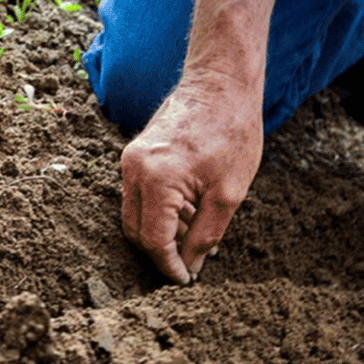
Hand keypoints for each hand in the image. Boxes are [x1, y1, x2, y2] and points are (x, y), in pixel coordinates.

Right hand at [120, 71, 262, 283]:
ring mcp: (130, 160)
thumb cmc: (232, 131)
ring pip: (135, 214)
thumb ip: (206, 235)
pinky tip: (189, 213)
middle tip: (190, 265)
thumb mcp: (229, 193)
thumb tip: (190, 265)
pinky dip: (159, 211)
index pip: (153, 240)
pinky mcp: (135, 153)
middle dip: (161, 253)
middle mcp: (134, 169)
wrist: (221, 83)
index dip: (169, 266)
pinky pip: (139, 195)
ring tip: (196, 235)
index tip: (185, 280)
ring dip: (161, 232)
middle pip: (136, 231)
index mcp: (157, 179)